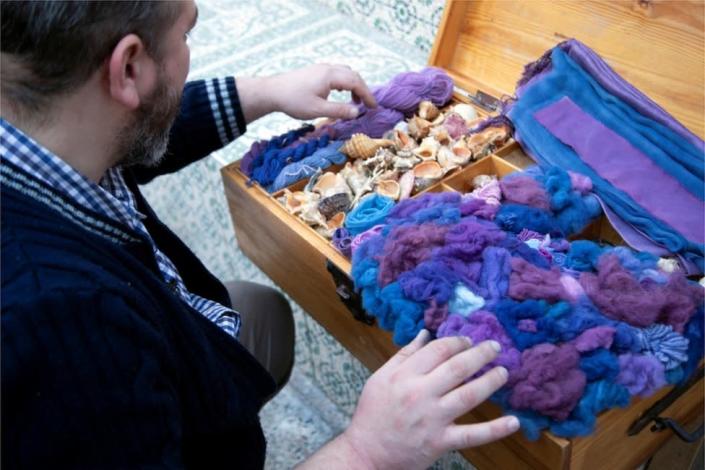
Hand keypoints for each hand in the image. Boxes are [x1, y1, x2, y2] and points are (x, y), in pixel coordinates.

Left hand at [237, 64, 376, 123]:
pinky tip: (340, 94)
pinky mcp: (315, 71)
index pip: (356, 83)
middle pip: (353, 75)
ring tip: (354, 102)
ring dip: (353, 85)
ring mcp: (321, 68)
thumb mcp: (318, 110)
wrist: (272, 92)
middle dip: (363, 90)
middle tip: (368, 105)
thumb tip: (357, 112)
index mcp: (330, 76)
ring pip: (345, 73)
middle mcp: (328, 68)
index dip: (367, 95)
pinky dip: (344, 83)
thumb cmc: (293, 101)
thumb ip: (339, 111)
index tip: (374, 107)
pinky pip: (336, 73)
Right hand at [340, 330, 518, 469]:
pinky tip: (514, 421)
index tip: (468, 341)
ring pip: (469, 395)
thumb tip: (425, 334)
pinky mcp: (440, 442)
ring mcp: (432, 419)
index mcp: (404, 376)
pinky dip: (495, 429)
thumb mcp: (380, 378)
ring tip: (503, 372)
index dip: (457, 342)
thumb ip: (404, 355)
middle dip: (480, 354)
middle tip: (495, 348)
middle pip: (457, 368)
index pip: (438, 350)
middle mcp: (420, 394)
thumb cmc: (372, 413)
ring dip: (490, 381)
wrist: (366, 452)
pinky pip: (473, 435)